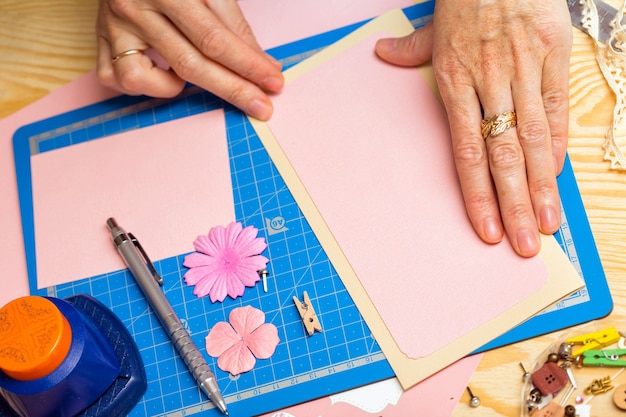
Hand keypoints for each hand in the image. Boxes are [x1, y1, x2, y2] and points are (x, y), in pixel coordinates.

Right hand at [96, 0, 283, 120]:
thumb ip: (231, 22)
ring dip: (177, 88)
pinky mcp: (98, 42)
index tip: (273, 81)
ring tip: (196, 74)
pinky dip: (147, 85)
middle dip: (232, 89)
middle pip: (189, 64)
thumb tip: (260, 62)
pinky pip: (119, 81)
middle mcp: (134, 8)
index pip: (214, 38)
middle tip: (261, 105)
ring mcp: (112, 28)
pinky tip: (164, 72)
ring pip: (144, 79)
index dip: (247, 64)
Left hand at [375, 0, 571, 256]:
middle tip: (524, 246)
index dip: (478, 195)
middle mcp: (490, 82)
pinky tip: (557, 176)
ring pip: (534, 139)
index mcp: (455, 80)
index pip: (466, 152)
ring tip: (546, 224)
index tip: (486, 230)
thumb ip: (411, 48)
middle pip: (504, 156)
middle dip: (514, 205)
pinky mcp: (554, 56)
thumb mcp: (433, 22)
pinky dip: (558, 143)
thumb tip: (381, 54)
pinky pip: (557, 107)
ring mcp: (525, 70)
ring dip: (542, 186)